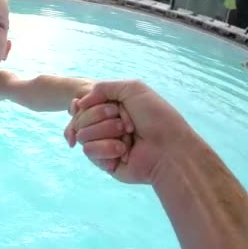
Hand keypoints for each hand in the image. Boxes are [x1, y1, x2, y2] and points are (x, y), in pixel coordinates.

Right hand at [64, 80, 193, 183]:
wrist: (168, 150)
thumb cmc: (156, 118)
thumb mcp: (133, 88)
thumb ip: (103, 87)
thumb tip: (79, 103)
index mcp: (113, 109)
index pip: (83, 105)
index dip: (87, 105)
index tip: (101, 106)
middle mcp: (107, 126)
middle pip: (80, 119)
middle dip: (100, 118)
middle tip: (125, 123)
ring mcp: (104, 144)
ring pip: (83, 135)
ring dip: (106, 133)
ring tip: (127, 138)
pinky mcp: (104, 161)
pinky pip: (89, 151)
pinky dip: (106, 149)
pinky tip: (123, 152)